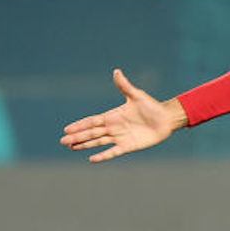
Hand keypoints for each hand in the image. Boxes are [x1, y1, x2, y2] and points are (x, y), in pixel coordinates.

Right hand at [60, 69, 184, 162]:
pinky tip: (91, 159)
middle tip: (63, 141)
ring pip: (98, 142)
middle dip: (77, 137)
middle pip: (91, 133)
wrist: (167, 119)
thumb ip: (125, 86)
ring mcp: (120, 137)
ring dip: (85, 145)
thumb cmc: (152, 106)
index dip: (80, 125)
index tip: (67, 129)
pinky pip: (113, 152)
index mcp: (113, 116)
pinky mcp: (128, 146)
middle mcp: (114, 127)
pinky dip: (103, 156)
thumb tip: (116, 71)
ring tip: (71, 147)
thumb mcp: (137, 96)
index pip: (92, 121)